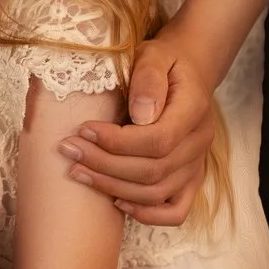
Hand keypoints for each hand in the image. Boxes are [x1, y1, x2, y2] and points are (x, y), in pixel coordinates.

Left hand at [58, 33, 214, 224]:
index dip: (117, 142)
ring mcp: (197, 164)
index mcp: (195, 109)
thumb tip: (140, 114)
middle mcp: (199, 142)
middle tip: (68, 150)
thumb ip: (148, 79)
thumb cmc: (163, 62)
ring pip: (157, 193)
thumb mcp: (154, 54)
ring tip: (77, 172)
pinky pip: (175, 211)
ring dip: (113, 187)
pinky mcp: (190, 178)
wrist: (187, 71)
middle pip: (153, 170)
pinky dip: (147, 214)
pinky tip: (116, 201)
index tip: (83, 129)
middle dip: (104, 164)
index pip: (158, 140)